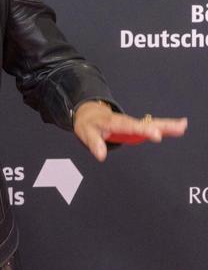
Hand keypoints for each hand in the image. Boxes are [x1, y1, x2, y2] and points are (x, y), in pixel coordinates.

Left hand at [73, 100, 187, 161]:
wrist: (90, 113)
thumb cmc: (89, 124)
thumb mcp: (86, 133)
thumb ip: (94, 143)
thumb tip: (101, 156)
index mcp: (114, 122)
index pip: (130, 126)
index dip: (143, 130)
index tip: (156, 135)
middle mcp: (127, 121)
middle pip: (146, 123)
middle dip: (162, 126)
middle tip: (179, 127)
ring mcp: (133, 123)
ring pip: (152, 123)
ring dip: (167, 125)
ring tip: (183, 126)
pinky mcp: (137, 126)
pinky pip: (152, 126)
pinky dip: (165, 126)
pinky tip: (179, 127)